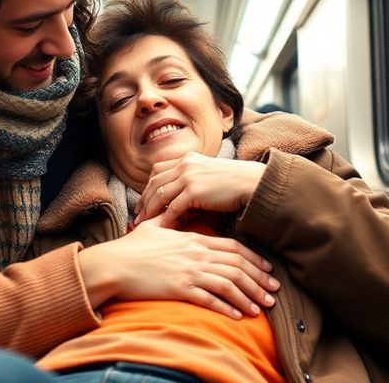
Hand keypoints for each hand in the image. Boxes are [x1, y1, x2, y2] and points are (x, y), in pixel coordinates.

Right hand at [77, 218, 279, 318]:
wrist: (113, 263)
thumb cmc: (130, 248)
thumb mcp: (153, 229)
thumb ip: (166, 221)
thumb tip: (166, 214)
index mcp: (193, 239)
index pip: (233, 248)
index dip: (254, 259)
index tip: (267, 269)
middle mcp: (196, 254)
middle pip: (237, 266)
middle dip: (259, 280)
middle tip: (274, 292)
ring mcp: (189, 271)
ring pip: (229, 284)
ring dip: (249, 297)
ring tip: (262, 308)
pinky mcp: (180, 288)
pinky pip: (211, 299)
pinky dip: (228, 308)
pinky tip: (238, 316)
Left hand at [134, 152, 265, 226]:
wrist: (251, 183)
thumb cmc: (232, 183)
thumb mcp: (207, 174)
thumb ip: (190, 181)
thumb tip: (176, 202)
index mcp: (186, 158)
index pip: (157, 171)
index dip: (148, 187)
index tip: (143, 200)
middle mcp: (184, 164)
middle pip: (154, 183)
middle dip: (144, 201)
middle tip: (137, 215)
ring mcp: (188, 176)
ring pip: (160, 196)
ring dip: (150, 211)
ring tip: (143, 224)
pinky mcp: (194, 191)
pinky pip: (173, 208)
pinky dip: (165, 219)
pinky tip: (161, 229)